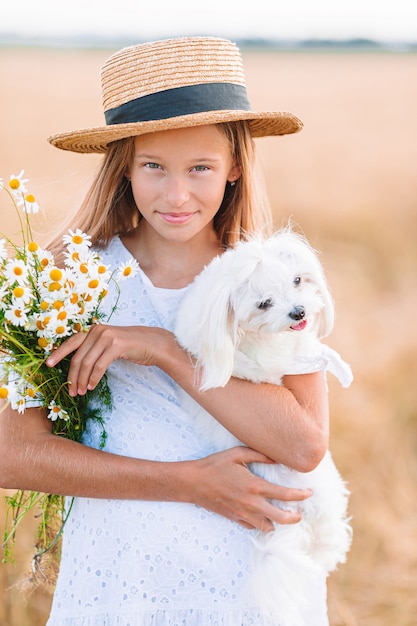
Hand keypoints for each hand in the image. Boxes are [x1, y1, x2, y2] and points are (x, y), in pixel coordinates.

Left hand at [46, 324, 171, 395]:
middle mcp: (99, 330)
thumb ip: (94, 348)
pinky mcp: (117, 345)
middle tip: (70, 390)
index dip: (59, 354)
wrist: (154, 344)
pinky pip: (100, 365)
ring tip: (81, 392)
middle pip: (78, 356)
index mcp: (95, 329)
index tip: (48, 364)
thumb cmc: (131, 347)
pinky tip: (92, 386)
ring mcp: (108, 337)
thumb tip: (78, 365)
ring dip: (82, 380)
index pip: (72, 342)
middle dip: (72, 376)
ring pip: (87, 362)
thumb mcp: (109, 344)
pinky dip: (94, 378)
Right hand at [189, 446, 311, 531]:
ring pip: (268, 526)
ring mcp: (243, 513)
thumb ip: (260, 455)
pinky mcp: (234, 518)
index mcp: (255, 486)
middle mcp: (251, 503)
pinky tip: (262, 515)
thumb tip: (278, 457)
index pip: (285, 494)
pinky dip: (260, 523)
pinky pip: (252, 527)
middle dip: (295, 517)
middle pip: (281, 518)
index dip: (301, 495)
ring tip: (281, 514)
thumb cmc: (215, 465)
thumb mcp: (237, 453)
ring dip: (277, 522)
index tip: (309, 493)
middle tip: (299, 512)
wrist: (193, 482)